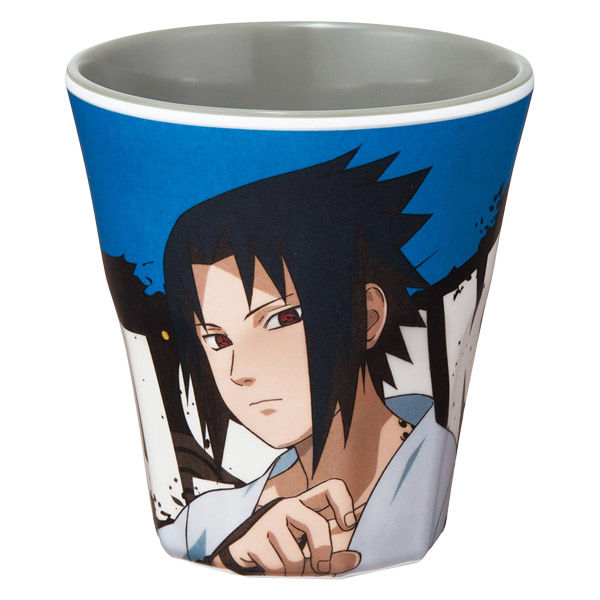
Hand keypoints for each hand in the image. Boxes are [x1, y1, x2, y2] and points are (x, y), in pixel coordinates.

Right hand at [222, 478, 360, 575]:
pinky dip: (275, 575)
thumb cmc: (279, 551)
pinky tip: (266, 566)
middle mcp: (287, 506)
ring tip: (283, 567)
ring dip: (293, 573)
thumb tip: (356, 560)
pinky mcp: (252, 537)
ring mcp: (268, 519)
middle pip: (317, 525)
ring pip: (295, 557)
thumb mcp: (306, 552)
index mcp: (304, 506)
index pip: (331, 487)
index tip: (349, 525)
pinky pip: (275, 566)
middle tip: (319, 566)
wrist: (238, 554)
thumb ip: (330, 558)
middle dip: (323, 553)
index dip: (344, 502)